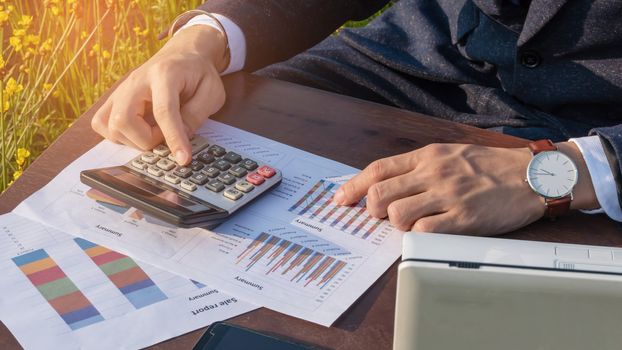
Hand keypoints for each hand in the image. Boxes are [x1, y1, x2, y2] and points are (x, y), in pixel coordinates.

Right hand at [91, 25, 227, 164]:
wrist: (184, 54)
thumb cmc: (198, 73)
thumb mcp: (211, 92)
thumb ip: (196, 115)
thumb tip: (179, 139)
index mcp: (165, 73)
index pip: (164, 111)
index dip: (173, 138)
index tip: (183, 159)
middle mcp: (137, 80)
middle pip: (124, 119)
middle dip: (146, 140)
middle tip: (165, 137)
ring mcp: (122, 88)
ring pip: (109, 124)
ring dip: (133, 139)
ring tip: (154, 132)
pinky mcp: (115, 98)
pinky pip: (101, 122)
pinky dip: (118, 135)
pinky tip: (138, 131)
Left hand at [332, 142, 597, 234]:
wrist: (532, 174)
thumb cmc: (489, 165)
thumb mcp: (450, 154)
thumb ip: (419, 166)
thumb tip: (387, 183)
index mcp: (427, 156)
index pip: (378, 169)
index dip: (353, 186)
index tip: (341, 200)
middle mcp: (433, 173)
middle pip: (379, 193)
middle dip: (369, 209)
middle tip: (377, 216)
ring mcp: (448, 195)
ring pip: (397, 213)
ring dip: (395, 223)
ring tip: (409, 224)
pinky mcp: (464, 218)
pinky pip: (425, 231)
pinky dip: (418, 235)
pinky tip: (428, 232)